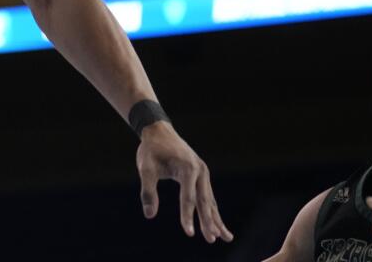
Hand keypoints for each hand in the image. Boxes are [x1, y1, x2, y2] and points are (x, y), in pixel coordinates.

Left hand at [137, 121, 232, 242]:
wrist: (159, 130)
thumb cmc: (151, 149)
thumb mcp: (145, 168)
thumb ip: (148, 191)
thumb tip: (149, 215)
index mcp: (187, 167)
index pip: (188, 197)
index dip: (187, 216)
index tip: (189, 233)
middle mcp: (199, 170)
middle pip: (204, 200)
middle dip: (208, 221)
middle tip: (211, 240)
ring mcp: (203, 172)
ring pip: (210, 200)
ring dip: (216, 219)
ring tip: (225, 237)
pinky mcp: (201, 175)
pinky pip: (208, 196)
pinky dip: (212, 210)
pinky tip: (217, 224)